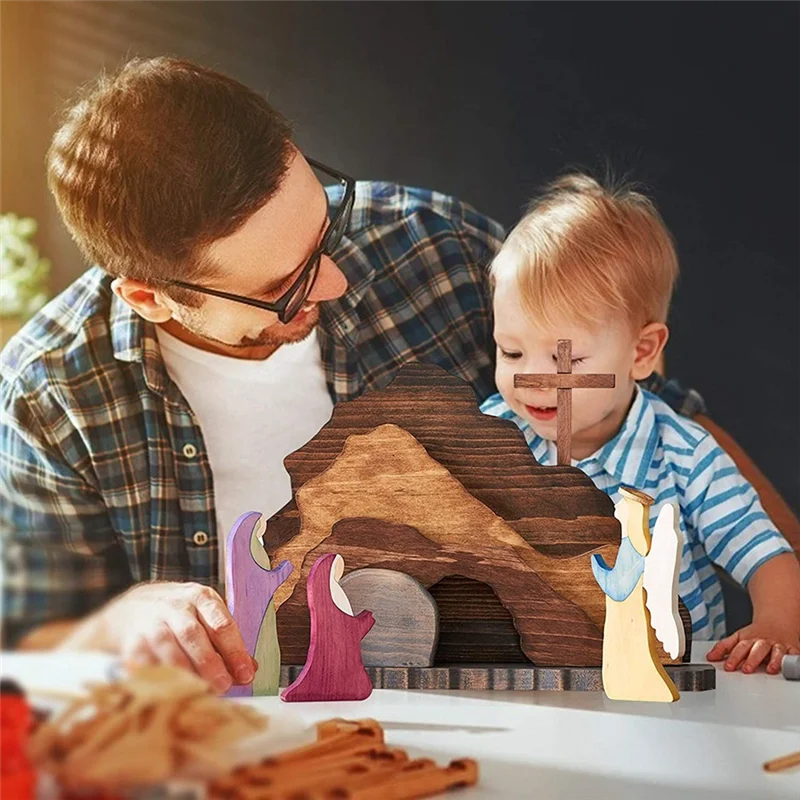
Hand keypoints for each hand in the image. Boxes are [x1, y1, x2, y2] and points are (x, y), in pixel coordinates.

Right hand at [60, 582, 255, 692]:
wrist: (134, 607)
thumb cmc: (181, 617)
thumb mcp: (206, 618)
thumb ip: (227, 643)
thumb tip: (249, 671)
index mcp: (201, 598)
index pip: (221, 624)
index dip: (235, 651)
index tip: (245, 675)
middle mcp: (175, 606)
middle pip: (193, 635)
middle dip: (210, 663)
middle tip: (223, 686)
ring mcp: (151, 622)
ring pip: (167, 646)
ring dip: (184, 671)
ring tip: (199, 691)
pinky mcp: (132, 640)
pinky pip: (143, 661)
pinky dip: (156, 676)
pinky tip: (169, 690)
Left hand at [706, 621, 799, 674]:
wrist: (776, 621)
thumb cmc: (755, 633)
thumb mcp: (738, 637)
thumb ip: (723, 647)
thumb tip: (710, 657)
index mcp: (749, 639)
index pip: (739, 648)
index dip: (733, 657)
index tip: (728, 667)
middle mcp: (763, 642)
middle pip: (757, 649)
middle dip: (752, 659)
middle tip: (746, 669)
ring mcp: (778, 646)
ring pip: (777, 651)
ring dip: (774, 660)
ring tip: (771, 670)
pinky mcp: (792, 650)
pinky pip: (794, 654)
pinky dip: (793, 659)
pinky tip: (790, 665)